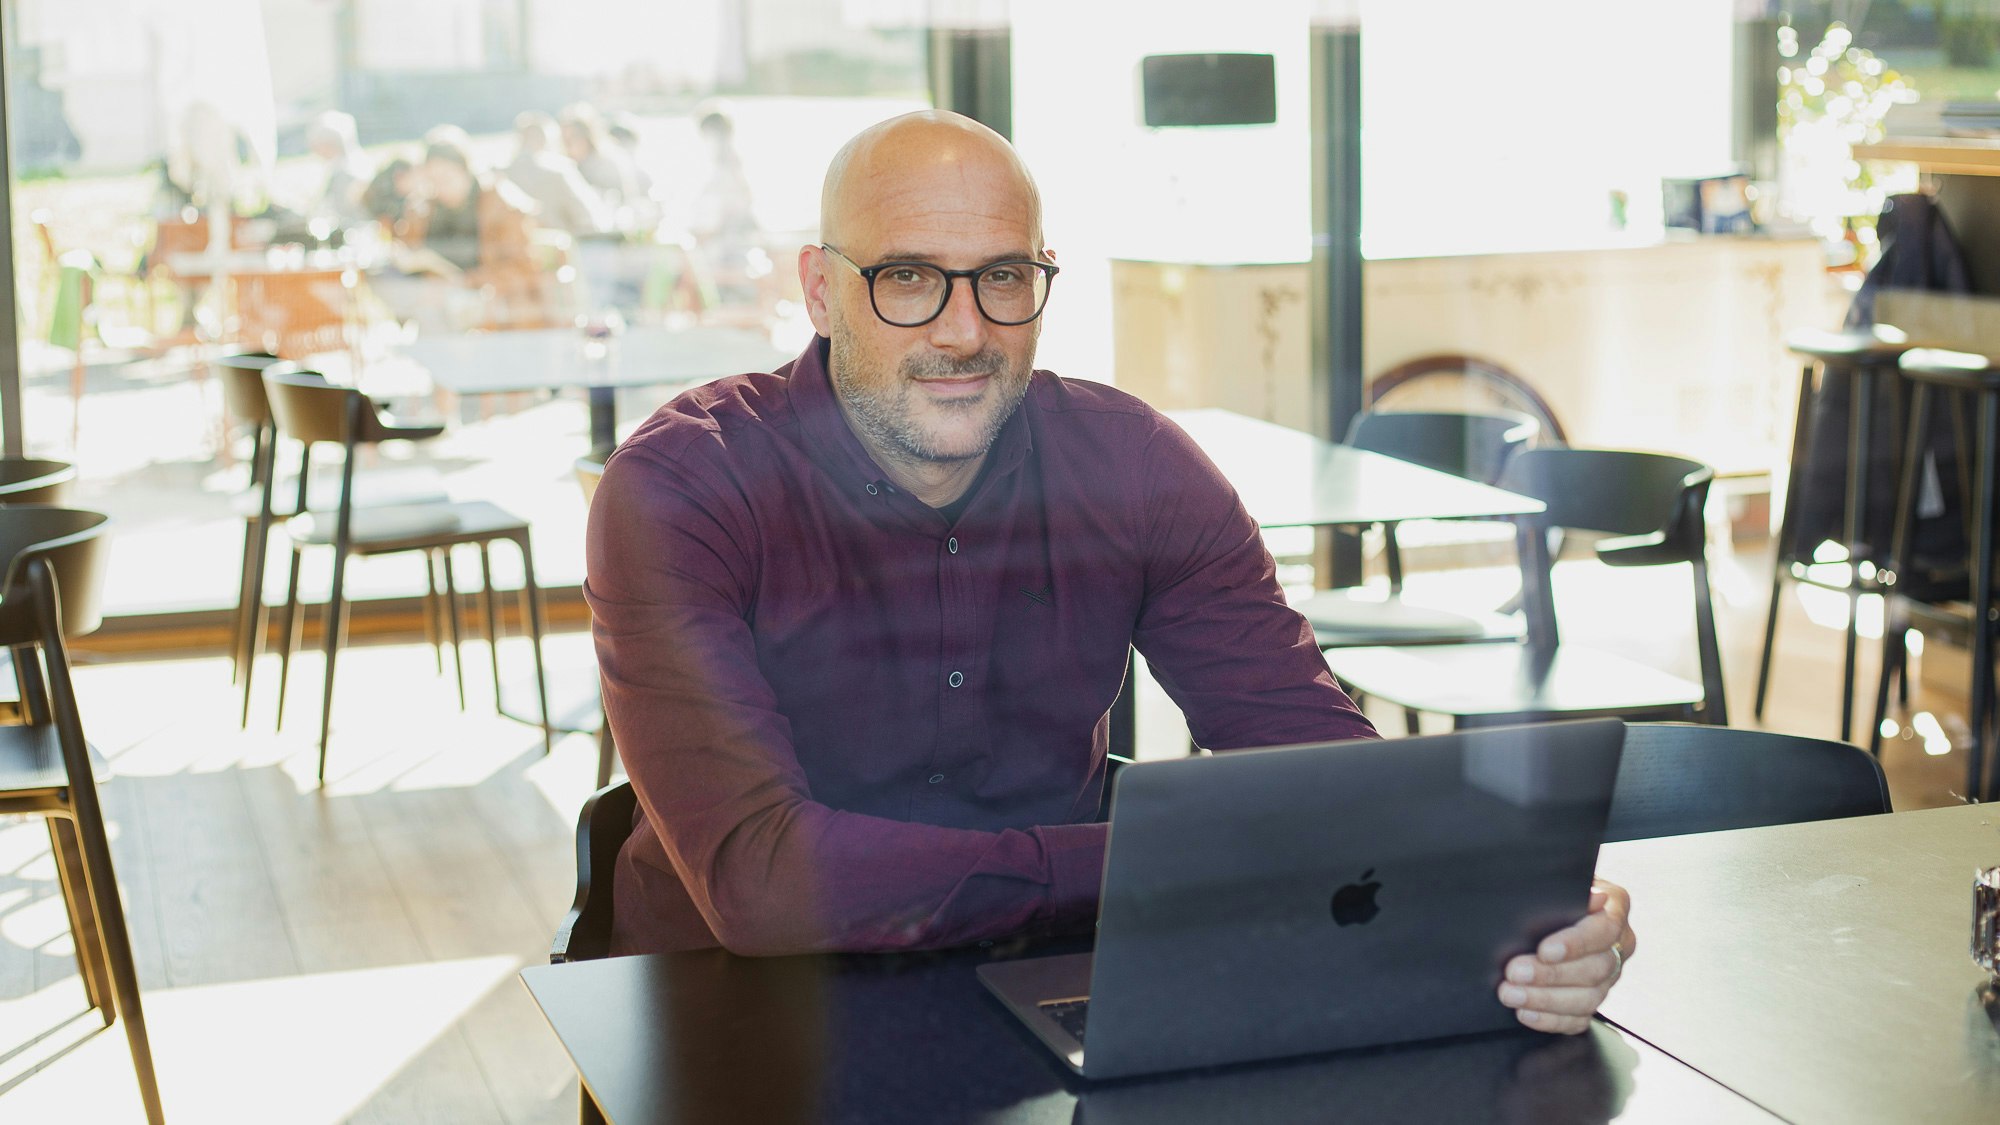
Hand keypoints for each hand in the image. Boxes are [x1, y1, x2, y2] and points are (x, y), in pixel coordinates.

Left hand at [1496, 878, 1634, 1034]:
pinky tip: (1526, 1013)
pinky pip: (1578, 1019)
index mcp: (1615, 910)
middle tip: (1514, 973)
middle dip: (1551, 975)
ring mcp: (1609, 977)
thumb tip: (1589, 896)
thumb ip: (1570, 889)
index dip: (1574, 944)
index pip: (1603, 931)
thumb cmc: (1556, 890)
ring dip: (1545, 1000)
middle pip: (1594, 969)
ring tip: (1512, 995)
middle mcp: (1618, 945)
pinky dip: (1550, 1019)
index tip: (1544, 950)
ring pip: (1587, 999)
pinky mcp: (1593, 999)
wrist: (1554, 907)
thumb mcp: (1561, 881)